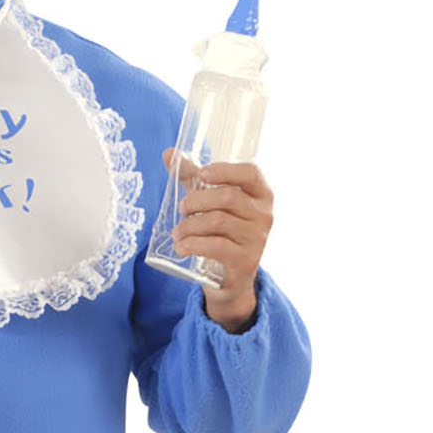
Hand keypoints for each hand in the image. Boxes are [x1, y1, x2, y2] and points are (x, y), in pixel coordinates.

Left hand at [163, 149, 273, 330]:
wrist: (231, 278)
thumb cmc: (223, 231)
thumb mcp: (211, 202)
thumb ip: (193, 178)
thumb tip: (168, 154)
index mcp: (261, 194)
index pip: (250, 173)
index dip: (224, 170)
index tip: (201, 174)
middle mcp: (264, 215)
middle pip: (227, 197)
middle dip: (197, 200)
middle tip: (182, 209)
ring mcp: (257, 239)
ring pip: (218, 221)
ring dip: (190, 226)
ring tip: (177, 232)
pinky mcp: (245, 261)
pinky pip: (216, 246)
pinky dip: (193, 245)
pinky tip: (180, 247)